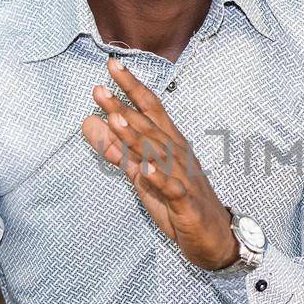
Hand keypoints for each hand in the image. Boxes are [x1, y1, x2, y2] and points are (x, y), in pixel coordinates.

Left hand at [81, 58, 239, 270]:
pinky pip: (173, 189)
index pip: (149, 109)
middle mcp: (177, 154)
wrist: (215, 237)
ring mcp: (183, 177)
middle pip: (149, 126)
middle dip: (123, 107)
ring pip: (159, 153)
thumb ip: (116, 148)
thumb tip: (88, 123)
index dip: (131, 87)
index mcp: (168, 143)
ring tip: (116, 119)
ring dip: (137, 137)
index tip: (111, 65)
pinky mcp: (186, 203)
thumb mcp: (142, 173)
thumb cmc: (177, 202)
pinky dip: (160, 178)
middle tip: (99, 89)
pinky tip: (146, 168)